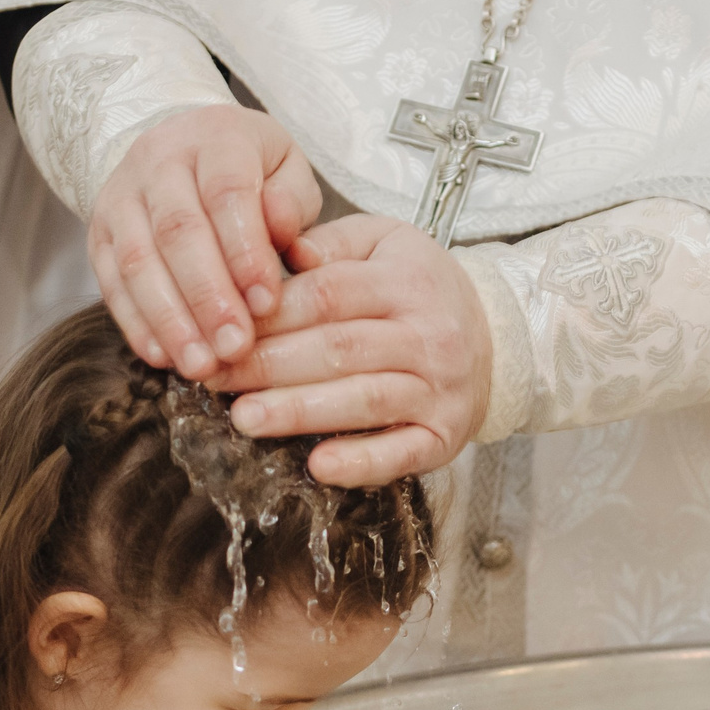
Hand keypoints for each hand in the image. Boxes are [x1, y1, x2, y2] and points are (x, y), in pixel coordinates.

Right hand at [89, 104, 320, 379]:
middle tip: (236, 348)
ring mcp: (121, 196)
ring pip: (138, 260)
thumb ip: (293, 204)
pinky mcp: (99, 233)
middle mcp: (160, 160)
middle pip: (178, 231)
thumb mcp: (286, 169)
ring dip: (170, 320)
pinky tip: (162, 356)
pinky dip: (136, 323)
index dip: (245, 252)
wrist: (182, 146)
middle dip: (207, 297)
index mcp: (216, 138)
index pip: (226, 193)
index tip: (267, 304)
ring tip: (202, 365)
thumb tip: (290, 240)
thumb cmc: (250, 170)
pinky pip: (111, 281)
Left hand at [211, 214, 491, 487]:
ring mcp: (441, 388)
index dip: (269, 316)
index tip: (221, 331)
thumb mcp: (383, 242)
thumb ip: (330, 242)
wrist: (495, 339)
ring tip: (246, 419)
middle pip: (338, 349)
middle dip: (268, 366)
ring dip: (300, 412)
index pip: (328, 295)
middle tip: (215, 379)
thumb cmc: (420, 290)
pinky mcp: (446, 436)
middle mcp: (429, 334)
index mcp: (405, 280)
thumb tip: (286, 251)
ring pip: (364, 399)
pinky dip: (360, 463)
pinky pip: (402, 453)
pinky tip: (318, 466)